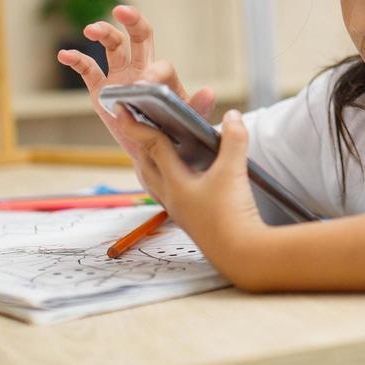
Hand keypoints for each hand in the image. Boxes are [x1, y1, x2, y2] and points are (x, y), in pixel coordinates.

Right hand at [56, 6, 215, 166]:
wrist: (153, 150)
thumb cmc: (173, 132)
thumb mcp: (186, 121)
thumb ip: (196, 107)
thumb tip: (209, 92)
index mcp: (163, 77)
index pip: (160, 65)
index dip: (154, 73)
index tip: (145, 85)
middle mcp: (141, 69)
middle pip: (138, 37)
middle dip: (132, 21)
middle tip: (122, 10)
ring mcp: (119, 77)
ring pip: (113, 47)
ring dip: (103, 33)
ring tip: (91, 29)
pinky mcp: (101, 89)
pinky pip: (88, 70)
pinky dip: (76, 60)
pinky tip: (64, 55)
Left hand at [101, 106, 267, 280]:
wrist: (242, 255)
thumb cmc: (232, 214)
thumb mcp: (234, 170)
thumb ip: (234, 139)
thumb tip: (233, 115)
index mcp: (175, 184)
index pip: (153, 147)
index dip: (139, 125)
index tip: (122, 109)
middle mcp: (171, 198)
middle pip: (146, 166)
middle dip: (140, 144)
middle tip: (136, 126)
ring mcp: (180, 211)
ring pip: (156, 182)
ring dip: (151, 163)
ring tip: (154, 149)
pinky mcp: (191, 221)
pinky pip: (170, 193)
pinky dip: (169, 178)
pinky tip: (184, 177)